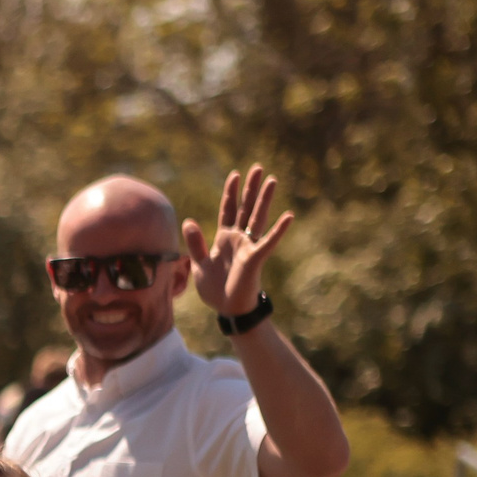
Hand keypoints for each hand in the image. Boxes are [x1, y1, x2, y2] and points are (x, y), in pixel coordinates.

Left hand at [184, 164, 292, 317]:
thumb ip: (195, 243)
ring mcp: (248, 246)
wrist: (228, 309)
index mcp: (224, 238)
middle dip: (250, 188)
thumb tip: (187, 221)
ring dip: (264, 200)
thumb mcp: (199, 264)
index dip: (231, 192)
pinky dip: (278, 230)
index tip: (235, 174)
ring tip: (271, 180)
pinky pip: (268, 242)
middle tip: (257, 168)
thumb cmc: (215, 288)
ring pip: (257, 218)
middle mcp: (238, 238)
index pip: (228, 209)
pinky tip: (288, 216)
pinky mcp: (255, 258)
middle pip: (245, 208)